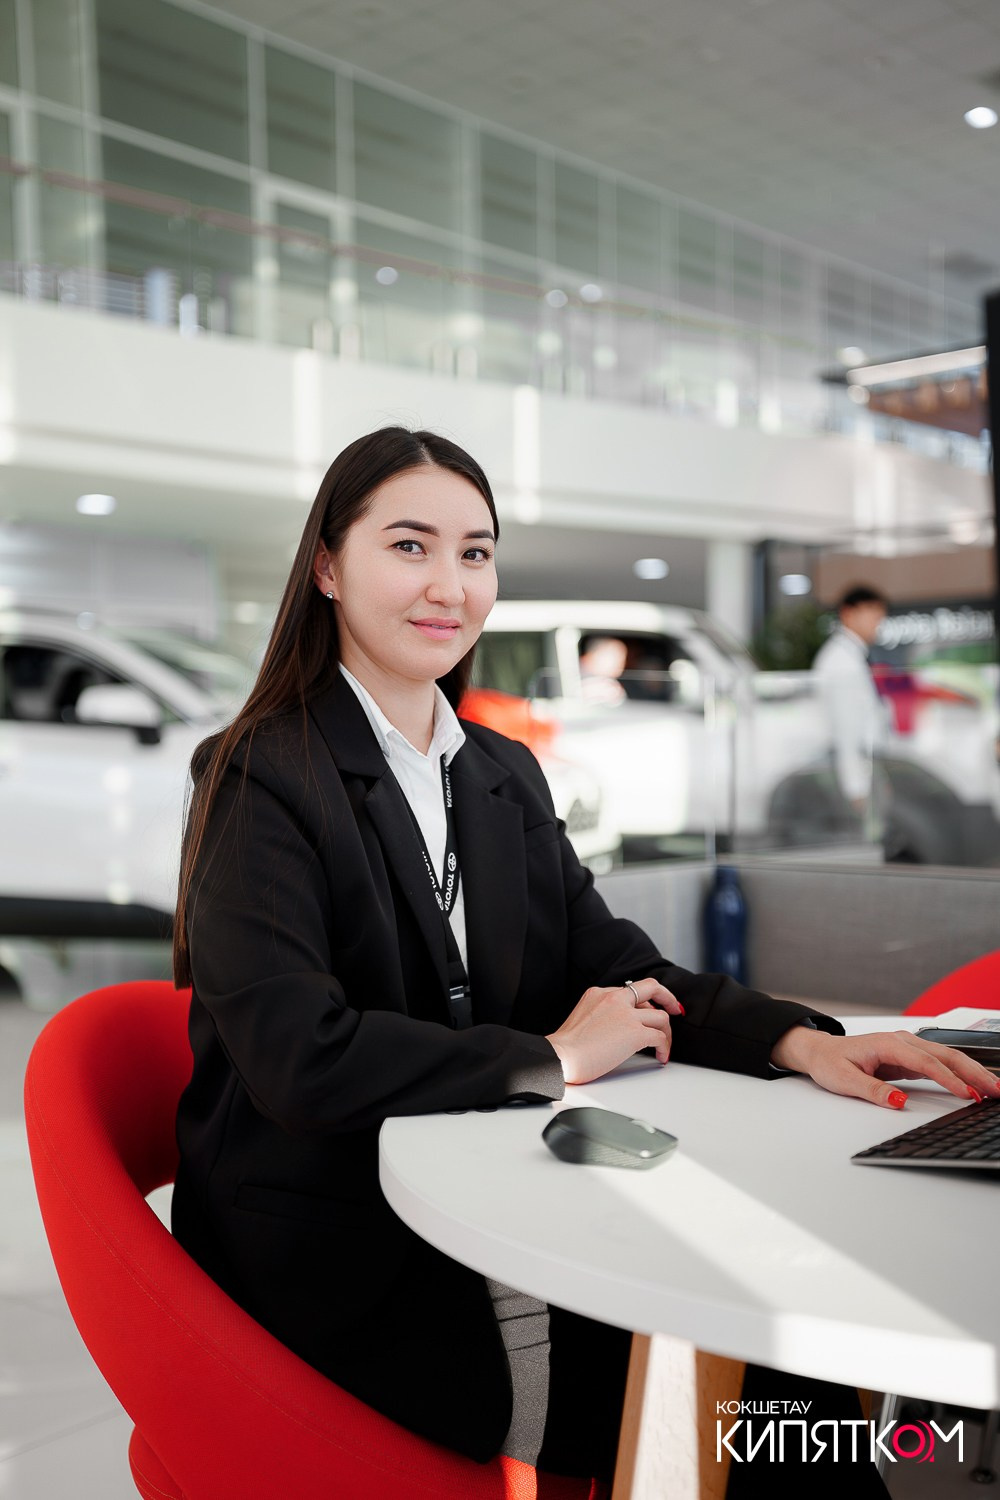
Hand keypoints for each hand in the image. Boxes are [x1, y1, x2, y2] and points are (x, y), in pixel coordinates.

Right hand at [546, 978, 682, 1085]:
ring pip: (660, 1016)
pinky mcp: (634, 1033)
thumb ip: (602, 1014)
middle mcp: (614, 998)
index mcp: (599, 993)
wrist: (561, 1056)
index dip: (645, 1000)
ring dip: (666, 1032)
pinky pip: (659, 1036)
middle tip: (676, 1009)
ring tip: (664, 1045)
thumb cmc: (566, 1048)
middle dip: (668, 998)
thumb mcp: (583, 1017)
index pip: (630, 990)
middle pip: (652, 988)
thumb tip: (619, 1029)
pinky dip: (665, 1047)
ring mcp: (626, 1014)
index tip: (652, 1006)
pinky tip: (660, 1056)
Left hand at [769, 1026, 999, 1108]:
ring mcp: (908, 1048)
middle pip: (946, 1055)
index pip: (925, 1062)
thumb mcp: (845, 1080)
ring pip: (947, 1058)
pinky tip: (972, 1087)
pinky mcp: (910, 1058)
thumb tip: (898, 1101)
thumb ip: (872, 1090)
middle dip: (973, 1072)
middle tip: (996, 1090)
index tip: (967, 1094)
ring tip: (993, 1089)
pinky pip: (940, 1065)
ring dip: (972, 1073)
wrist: (821, 1051)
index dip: (948, 1078)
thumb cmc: (830, 1062)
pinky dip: (959, 1075)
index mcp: (888, 1043)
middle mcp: (902, 1042)